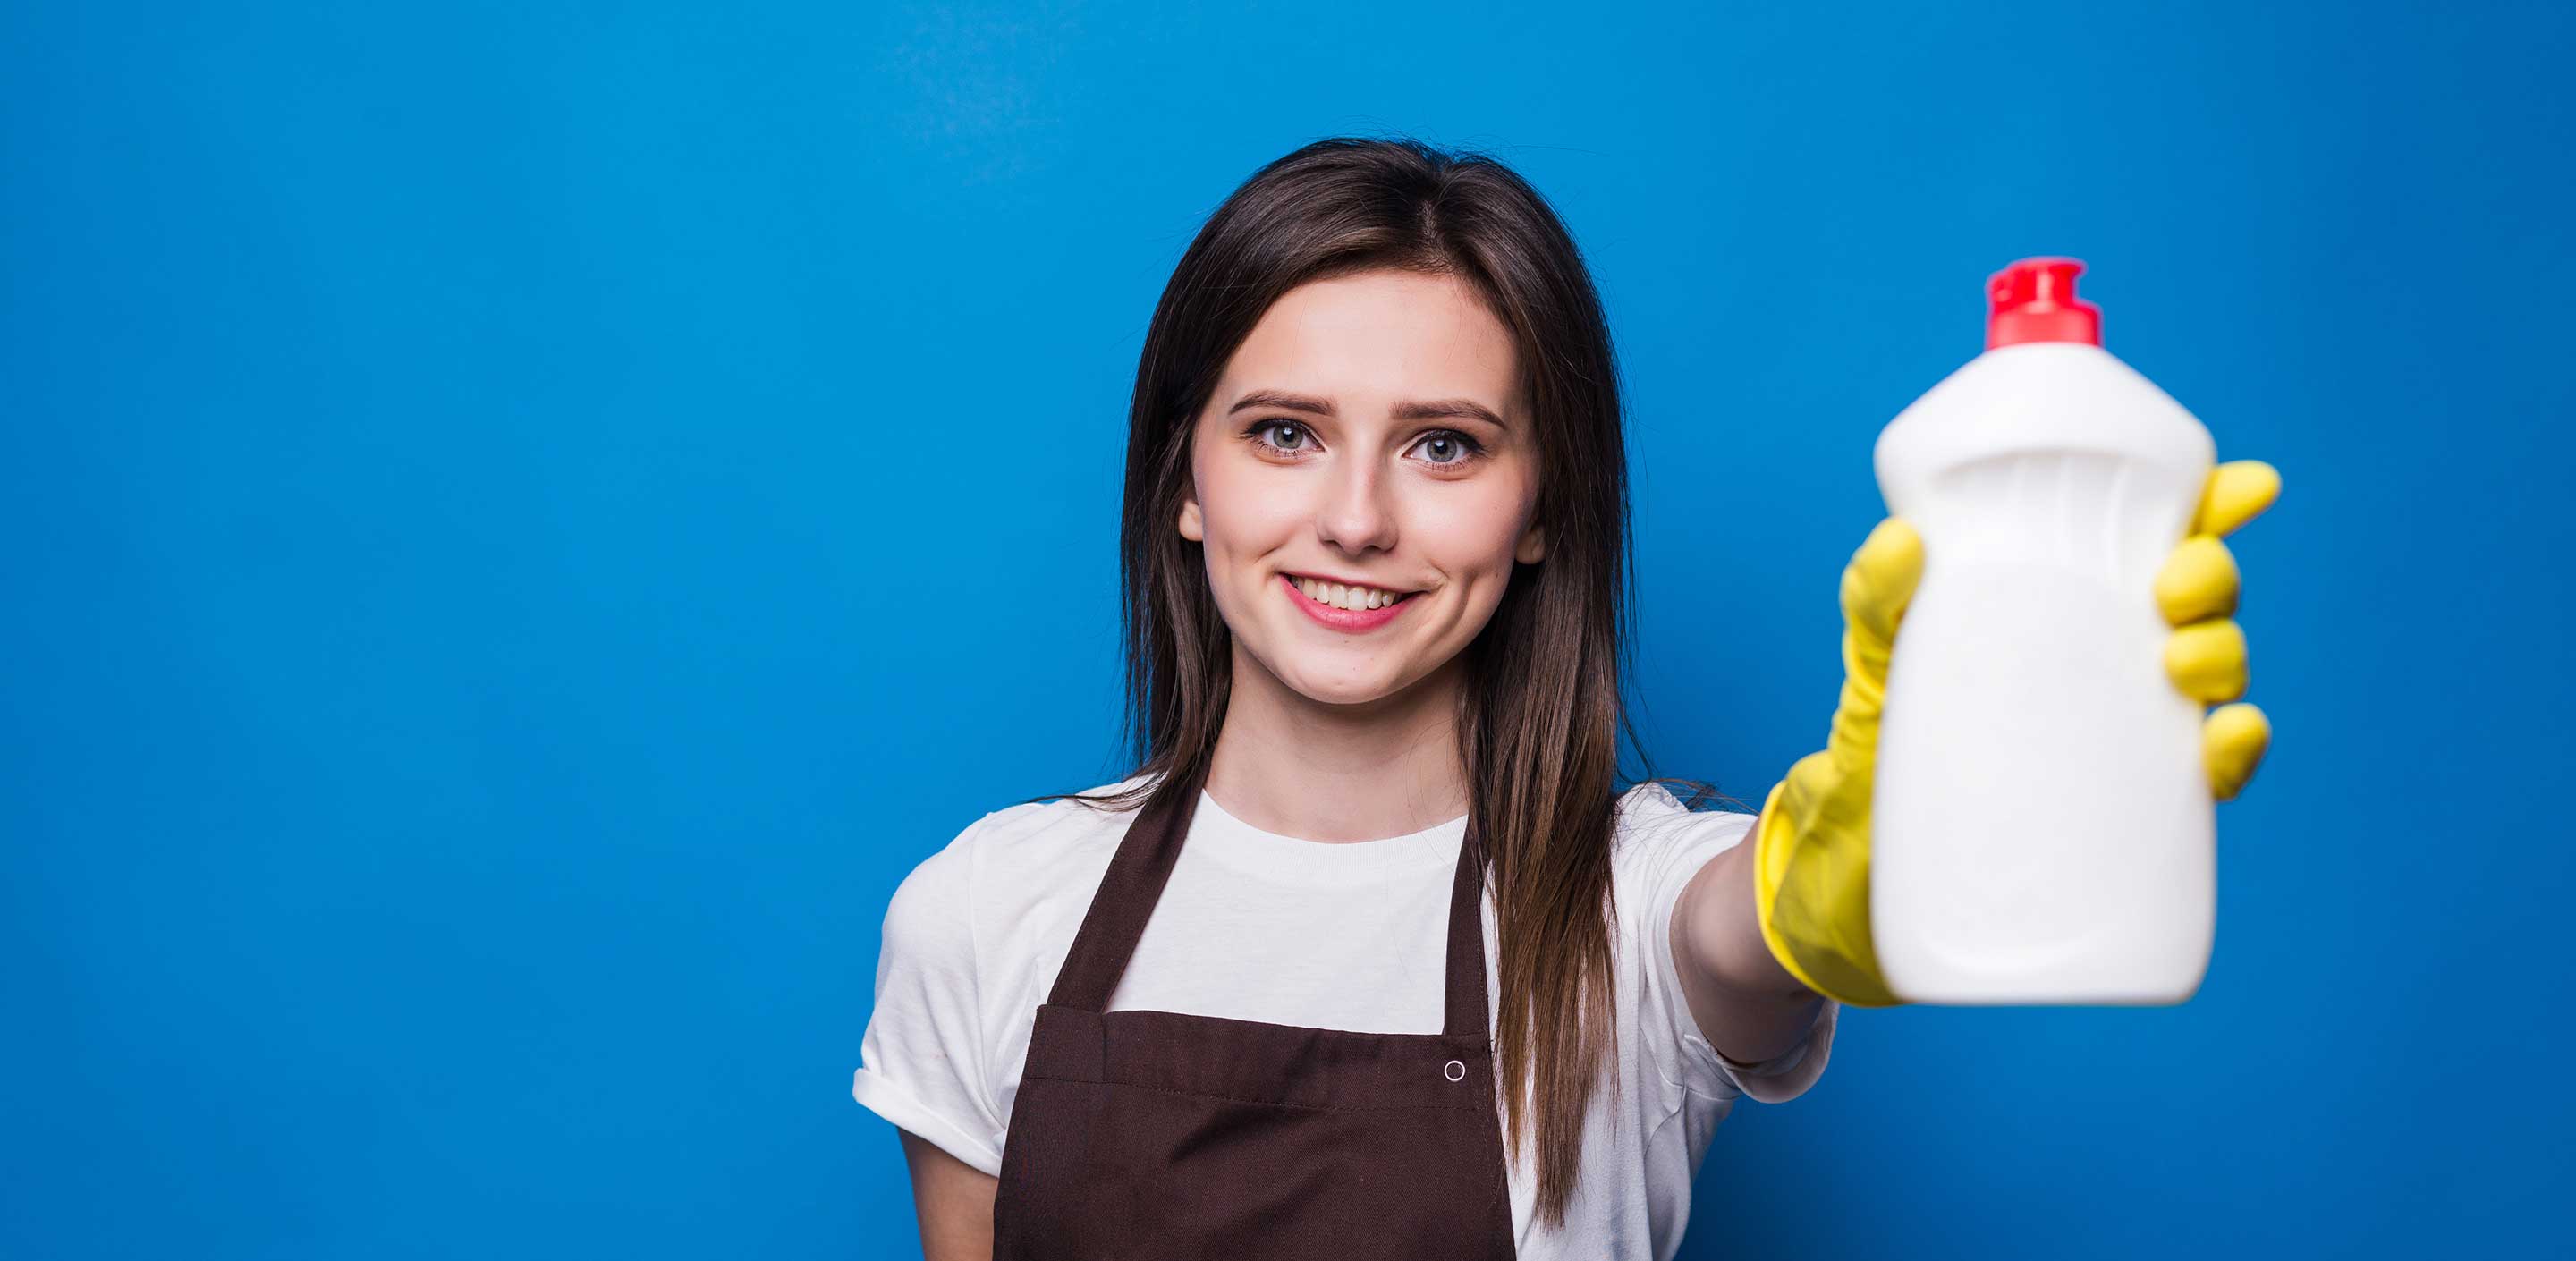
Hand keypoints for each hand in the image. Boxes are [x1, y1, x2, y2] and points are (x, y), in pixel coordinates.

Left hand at [1748, 460, 2282, 1006]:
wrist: (1871, 869)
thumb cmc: (1890, 739)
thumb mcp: (1877, 660)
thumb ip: (1877, 600)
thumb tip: (1900, 541)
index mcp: (2070, 601)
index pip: (2156, 537)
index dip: (2215, 506)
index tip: (2246, 485)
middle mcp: (2114, 656)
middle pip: (2198, 599)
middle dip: (2211, 576)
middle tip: (2170, 587)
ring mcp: (2129, 729)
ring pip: (2214, 676)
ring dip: (2223, 656)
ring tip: (2181, 663)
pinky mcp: (2133, 807)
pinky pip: (2206, 775)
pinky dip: (2233, 752)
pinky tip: (2225, 739)